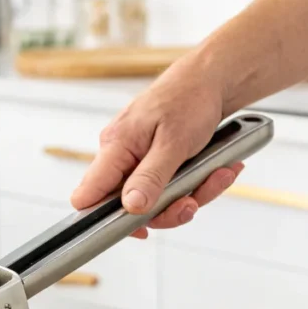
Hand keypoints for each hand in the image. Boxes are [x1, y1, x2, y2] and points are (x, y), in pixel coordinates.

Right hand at [69, 51, 242, 238]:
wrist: (212, 79)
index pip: (88, 195)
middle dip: (168, 209)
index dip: (102, 220)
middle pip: (131, 207)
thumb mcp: (173, 142)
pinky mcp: (159, 164)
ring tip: (218, 175)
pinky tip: (219, 169)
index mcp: (115, 147)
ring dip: (192, 194)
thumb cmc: (188, 99)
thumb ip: (150, 176)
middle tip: (192, 202)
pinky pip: (174, 188)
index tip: (138, 229)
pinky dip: (199, 183)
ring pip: (158, 201)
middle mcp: (122, 157)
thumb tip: (130, 207)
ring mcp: (140, 161)